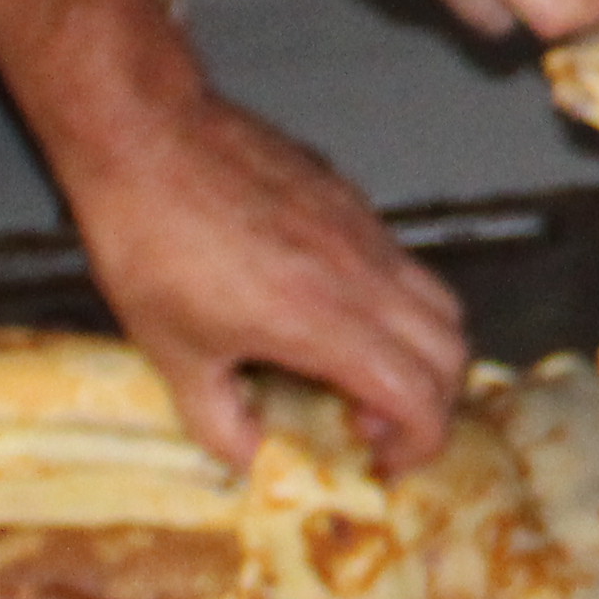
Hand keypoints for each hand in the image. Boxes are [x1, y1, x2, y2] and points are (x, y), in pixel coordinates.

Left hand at [66, 85, 466, 468]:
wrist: (146, 137)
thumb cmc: (150, 237)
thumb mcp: (171, 353)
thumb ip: (220, 421)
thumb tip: (251, 459)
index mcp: (322, 322)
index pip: (420, 397)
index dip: (419, 444)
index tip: (385, 461)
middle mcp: (361, 275)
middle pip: (451, 351)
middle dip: (432, 402)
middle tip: (379, 425)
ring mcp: (363, 231)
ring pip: (440, 301)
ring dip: (423, 351)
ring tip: (365, 371)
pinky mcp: (351, 201)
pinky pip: (403, 262)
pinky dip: (396, 304)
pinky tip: (333, 312)